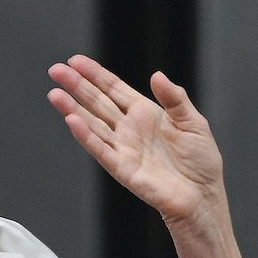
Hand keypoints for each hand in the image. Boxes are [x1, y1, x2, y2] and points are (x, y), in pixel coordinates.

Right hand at [48, 55, 226, 230]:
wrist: (203, 196)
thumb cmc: (201, 162)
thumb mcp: (193, 122)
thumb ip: (175, 98)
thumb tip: (156, 75)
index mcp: (145, 113)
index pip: (114, 89)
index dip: (95, 74)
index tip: (75, 61)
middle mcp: (129, 129)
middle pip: (97, 102)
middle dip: (76, 86)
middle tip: (55, 70)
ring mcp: (123, 148)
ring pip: (92, 124)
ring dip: (73, 109)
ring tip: (54, 94)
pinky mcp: (123, 168)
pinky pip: (100, 150)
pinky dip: (86, 136)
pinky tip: (72, 120)